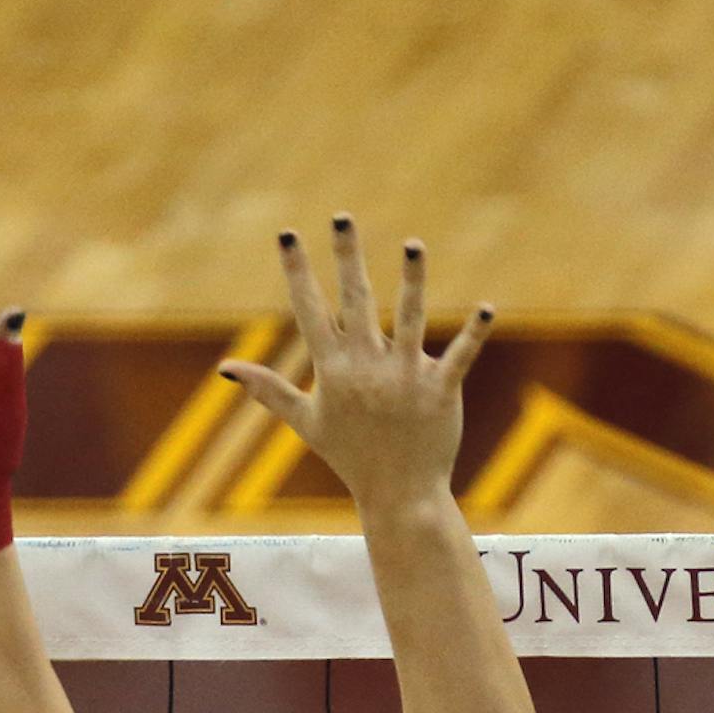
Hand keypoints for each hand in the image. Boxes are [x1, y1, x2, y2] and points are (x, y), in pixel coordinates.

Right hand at [223, 219, 493, 510]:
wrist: (399, 495)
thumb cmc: (351, 456)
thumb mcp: (306, 421)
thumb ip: (268, 390)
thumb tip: (225, 370)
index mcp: (333, 369)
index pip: (311, 310)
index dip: (298, 271)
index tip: (288, 235)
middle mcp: (366, 366)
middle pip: (356, 300)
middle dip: (347, 257)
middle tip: (341, 217)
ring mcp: (404, 377)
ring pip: (409, 318)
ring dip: (412, 280)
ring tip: (413, 244)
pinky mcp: (440, 390)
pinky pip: (459, 356)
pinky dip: (474, 334)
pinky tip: (488, 308)